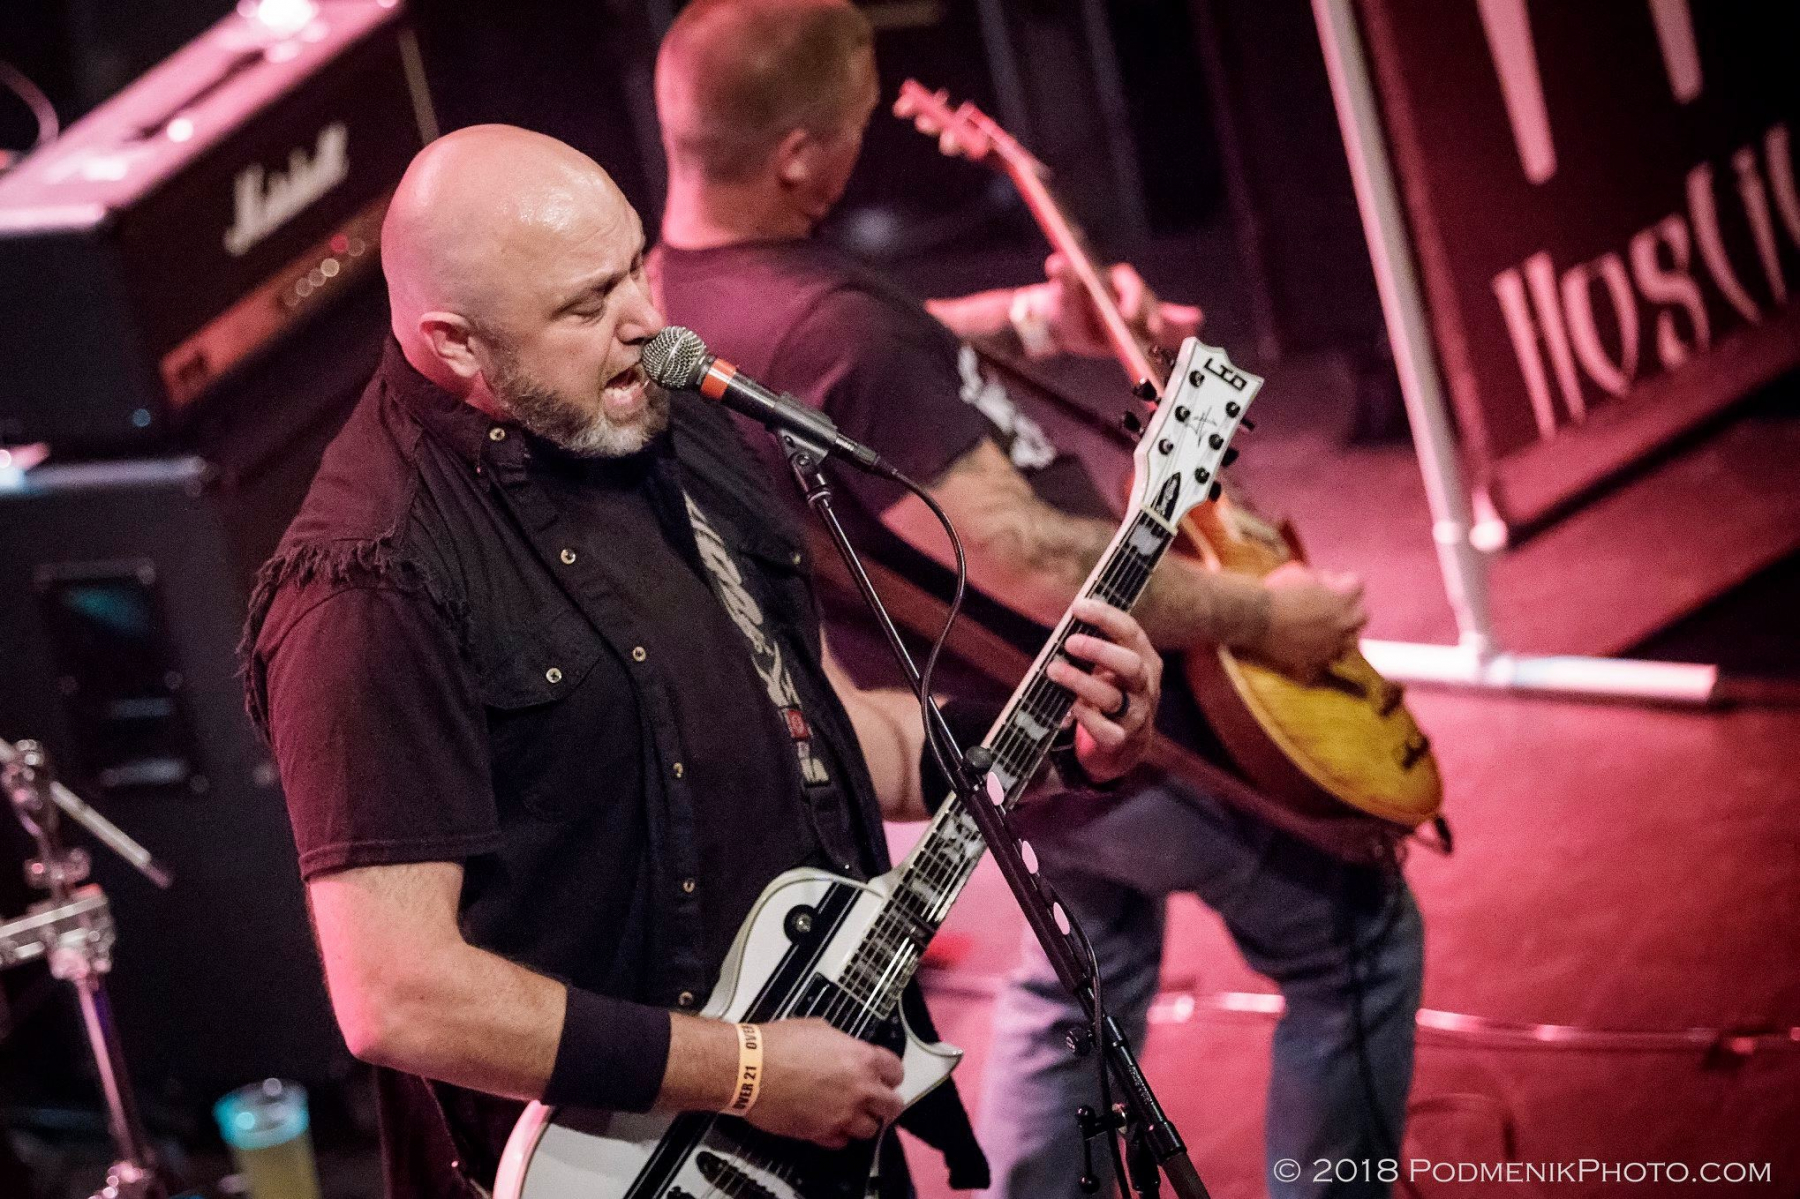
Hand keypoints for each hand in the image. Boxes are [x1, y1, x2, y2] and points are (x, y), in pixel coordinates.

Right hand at [747, 1018, 903, 1148]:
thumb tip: (846, 1051)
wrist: (749, 1068)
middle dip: (886, 1102)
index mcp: (861, 1059)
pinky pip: (842, 1142)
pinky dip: (839, 1134)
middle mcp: (858, 1089)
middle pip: (893, 1106)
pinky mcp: (821, 1133)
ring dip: (864, 1121)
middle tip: (876, 1100)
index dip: (891, 1073)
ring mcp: (842, 1115)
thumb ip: (842, 1045)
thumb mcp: (819, 1029)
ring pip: (871, 1129)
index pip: (896, 1071)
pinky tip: (830, 1123)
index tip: (886, 1076)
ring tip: (851, 1113)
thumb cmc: (777, 1045)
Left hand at [1035, 253, 1202, 358]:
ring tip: (1188, 334)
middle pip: (1148, 302)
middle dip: (1151, 317)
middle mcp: (1131, 293)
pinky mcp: (1143, 329)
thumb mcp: (1062, 294)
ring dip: (1173, 325)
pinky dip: (1179, 330)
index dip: (1132, 299)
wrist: (1065, 322)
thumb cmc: (1064, 303)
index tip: (1128, 316)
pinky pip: (1165, 328)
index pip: (1128, 284)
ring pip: (1160, 315)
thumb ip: (1064, 280)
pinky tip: (1194, 329)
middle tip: (1152, 332)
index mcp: (1114, 280)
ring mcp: (1140, 312)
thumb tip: (1057, 262)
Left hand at [1046, 597, 1162, 782]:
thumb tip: (1067, 620)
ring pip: (1113, 697)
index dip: (1105, 617)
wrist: (1127, 743)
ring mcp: (1137, 713)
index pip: (1130, 631)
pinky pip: (1106, 730)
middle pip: (1130, 664)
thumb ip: (1094, 645)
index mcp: (1143, 658)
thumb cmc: (1111, 691)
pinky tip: (1070, 707)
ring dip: (1080, 682)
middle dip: (1099, 651)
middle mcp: (1145, 685)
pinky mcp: (1123, 739)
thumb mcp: (1109, 665)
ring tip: (1054, 670)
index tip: (1078, 606)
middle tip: (1070, 642)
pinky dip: (1086, 717)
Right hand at [1250, 563, 1367, 683]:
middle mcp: (1344, 625)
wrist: (1252, 618)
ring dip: (1339, 636)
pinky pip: (1326, 667)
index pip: (1357, 585)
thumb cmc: (1274, 592)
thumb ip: (1320, 579)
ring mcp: (1331, 648)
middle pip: (1361, 616)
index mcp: (1342, 599)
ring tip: (1318, 632)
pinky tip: (1305, 652)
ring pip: (1349, 644)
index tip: (1327, 584)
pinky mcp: (1316, 667)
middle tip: (1329, 609)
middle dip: (1349, 610)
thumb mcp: (1299, 572)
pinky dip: (1318, 660)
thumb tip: (1326, 585)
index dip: (1342, 583)